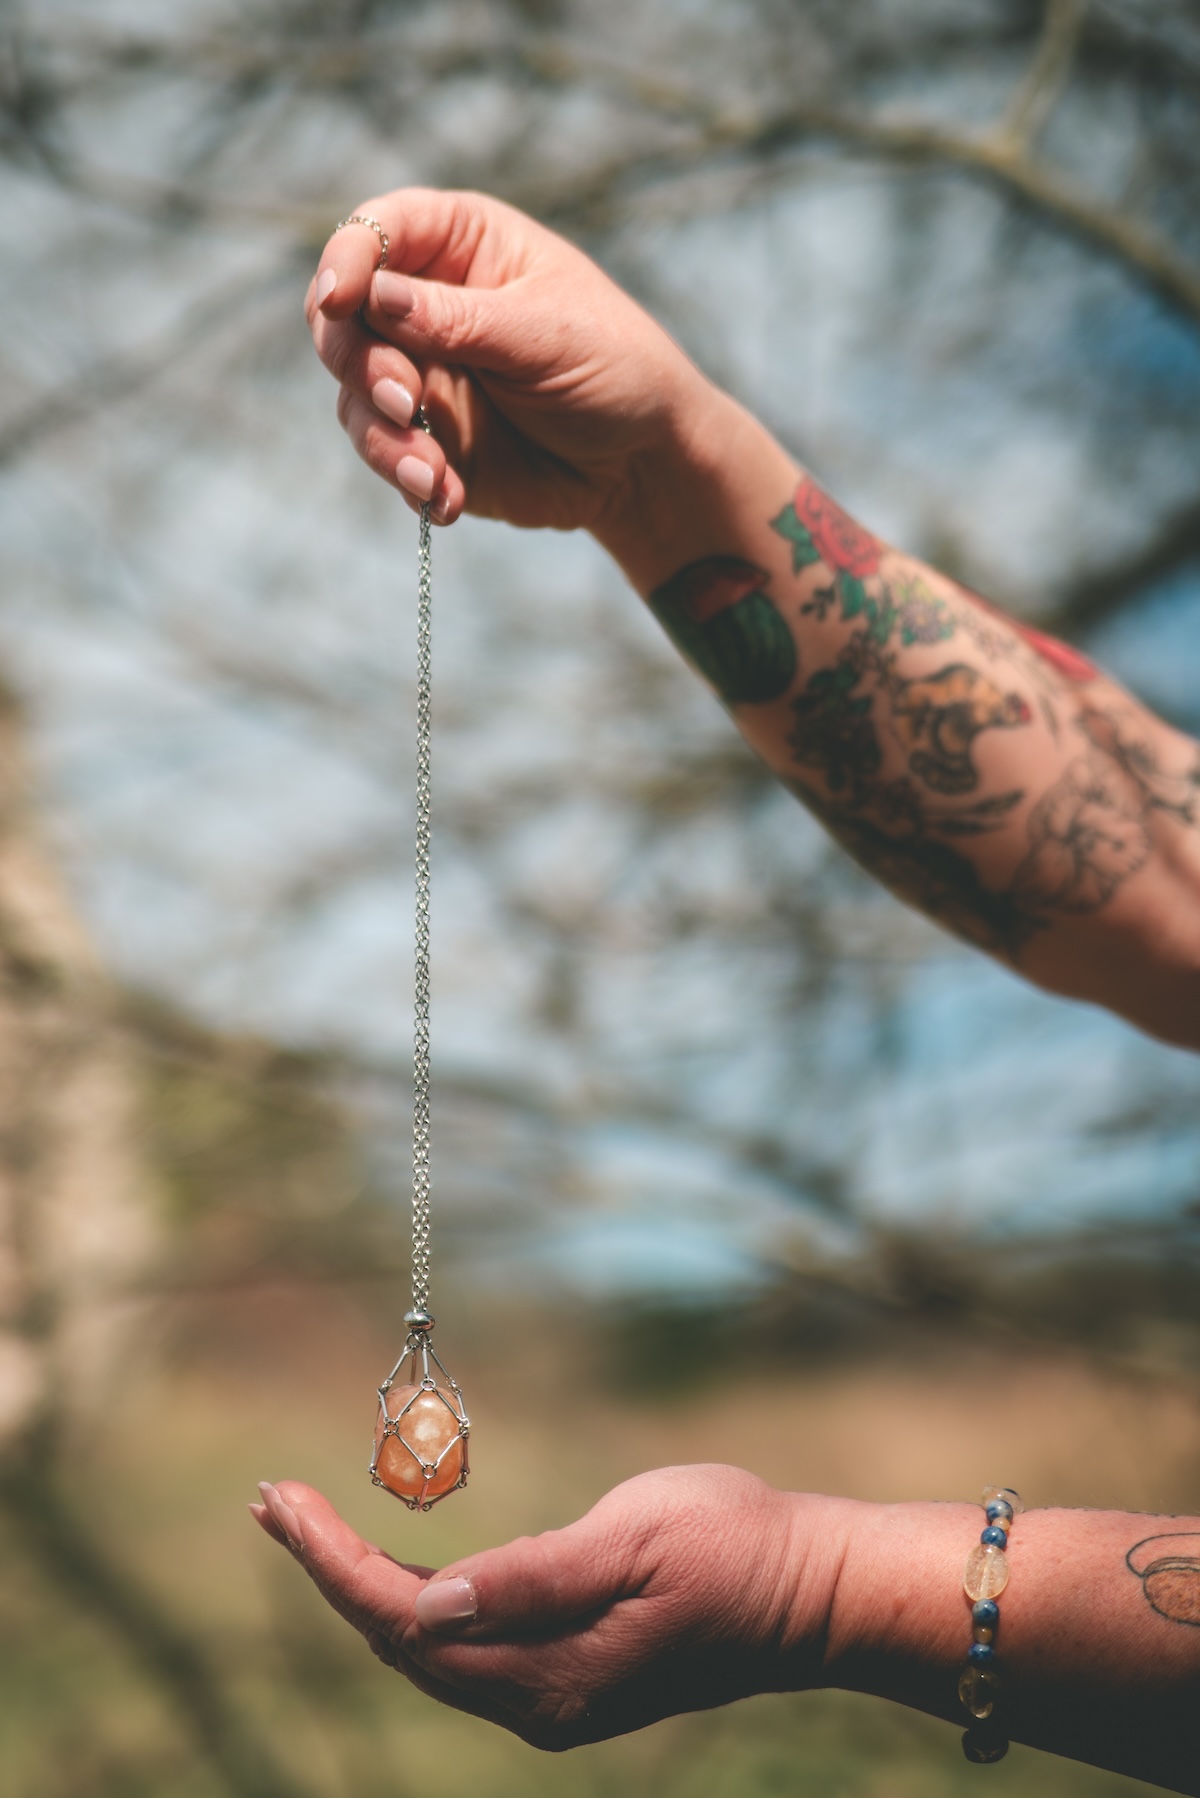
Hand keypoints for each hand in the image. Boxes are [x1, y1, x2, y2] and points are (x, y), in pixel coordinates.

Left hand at [250, 1464, 846, 1747]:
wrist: (810, 1590)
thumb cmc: (732, 1545)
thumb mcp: (635, 1539)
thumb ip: (534, 1576)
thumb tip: (432, 1602)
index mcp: (547, 1672)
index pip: (403, 1621)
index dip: (331, 1562)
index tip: (280, 1501)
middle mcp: (537, 1702)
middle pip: (399, 1643)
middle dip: (328, 1570)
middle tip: (272, 1501)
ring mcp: (551, 1696)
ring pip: (425, 1650)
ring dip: (360, 1586)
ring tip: (306, 1525)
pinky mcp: (568, 1675)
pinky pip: (462, 1648)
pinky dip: (411, 1601)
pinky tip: (391, 1568)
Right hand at [305, 188, 731, 546]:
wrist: (643, 462)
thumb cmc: (615, 367)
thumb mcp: (545, 333)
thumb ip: (458, 319)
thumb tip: (372, 297)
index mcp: (461, 246)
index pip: (378, 232)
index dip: (347, 260)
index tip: (342, 301)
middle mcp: (425, 305)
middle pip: (343, 318)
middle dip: (361, 362)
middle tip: (407, 401)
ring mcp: (421, 375)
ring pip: (355, 396)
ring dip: (383, 437)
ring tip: (432, 474)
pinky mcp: (427, 439)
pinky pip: (387, 455)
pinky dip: (407, 479)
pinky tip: (446, 500)